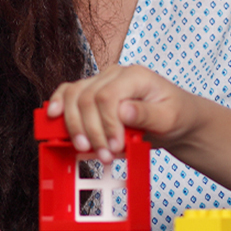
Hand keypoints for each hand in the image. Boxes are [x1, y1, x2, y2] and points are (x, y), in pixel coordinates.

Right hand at [47, 65, 199, 163]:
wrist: (178, 118)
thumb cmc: (176, 116)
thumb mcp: (169, 118)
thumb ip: (147, 115)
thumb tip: (124, 111)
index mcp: (135, 76)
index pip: (108, 97)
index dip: (106, 125)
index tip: (114, 147)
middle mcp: (115, 74)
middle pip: (87, 98)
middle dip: (92, 131)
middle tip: (104, 155)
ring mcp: (101, 82)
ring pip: (73, 96)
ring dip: (74, 126)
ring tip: (86, 149)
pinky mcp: (93, 93)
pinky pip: (69, 94)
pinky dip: (59, 105)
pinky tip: (53, 117)